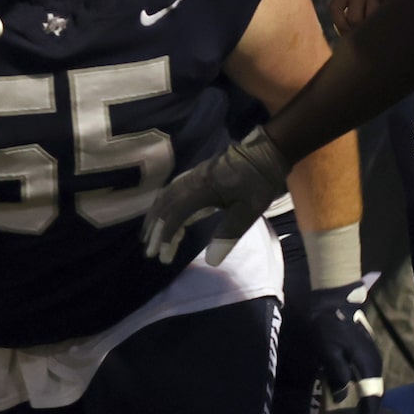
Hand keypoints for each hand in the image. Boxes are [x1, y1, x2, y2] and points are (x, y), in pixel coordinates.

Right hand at [142, 129, 287, 265]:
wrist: (265, 152)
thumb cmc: (259, 182)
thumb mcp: (248, 210)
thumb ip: (229, 234)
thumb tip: (211, 261)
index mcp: (202, 190)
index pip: (177, 214)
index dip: (167, 235)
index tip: (162, 255)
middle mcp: (191, 182)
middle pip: (166, 207)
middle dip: (156, 230)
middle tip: (149, 252)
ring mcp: (192, 177)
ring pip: (165, 198)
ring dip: (155, 218)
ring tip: (149, 237)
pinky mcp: (196, 175)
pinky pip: (171, 192)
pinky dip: (163, 206)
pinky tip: (164, 215)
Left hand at [310, 273, 384, 413]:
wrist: (331, 298)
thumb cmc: (327, 324)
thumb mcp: (328, 351)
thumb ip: (337, 374)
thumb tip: (342, 397)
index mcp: (367, 364)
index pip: (372, 397)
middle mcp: (374, 362)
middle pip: (374, 393)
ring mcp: (371, 355)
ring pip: (372, 385)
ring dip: (365, 402)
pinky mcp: (364, 351)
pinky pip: (367, 376)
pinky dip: (363, 390)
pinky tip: (353, 396)